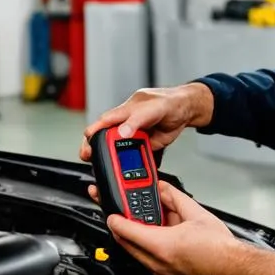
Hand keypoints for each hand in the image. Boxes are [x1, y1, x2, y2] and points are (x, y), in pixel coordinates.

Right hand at [78, 83, 214, 161]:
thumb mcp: (154, 108)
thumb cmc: (171, 102)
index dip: (93, 131)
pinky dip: (130, 165)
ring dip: (113, 159)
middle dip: (95, 148)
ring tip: (106, 168)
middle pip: (107, 137)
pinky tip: (126, 171)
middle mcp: (128, 123)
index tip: (86, 142)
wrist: (187, 110)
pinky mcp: (145, 146)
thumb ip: (137, 119)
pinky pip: (135, 157)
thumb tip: (122, 131)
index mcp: (126, 110)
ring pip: (119, 149)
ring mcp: (136, 136)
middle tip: (88, 157)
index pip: (105, 121)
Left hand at [88, 180, 240, 274]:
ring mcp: (162, 272)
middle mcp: (158, 263)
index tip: (111, 212)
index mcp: (162, 246)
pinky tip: (158, 235)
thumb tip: (163, 189)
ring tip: (141, 222)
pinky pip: (149, 260)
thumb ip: (174, 198)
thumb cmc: (220, 250)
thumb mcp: (196, 214)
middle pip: (127, 243)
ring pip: (137, 253)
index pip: (126, 230)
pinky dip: (147, 247)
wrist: (234, 270)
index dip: (115, 218)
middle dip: (121, 228)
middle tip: (119, 214)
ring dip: (134, 237)